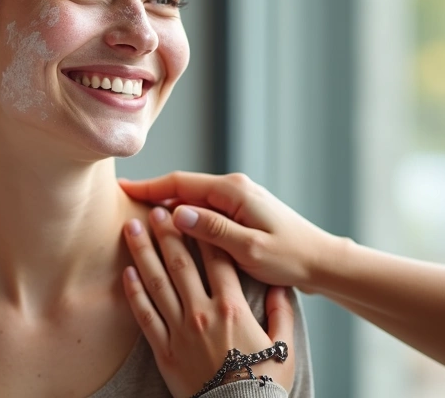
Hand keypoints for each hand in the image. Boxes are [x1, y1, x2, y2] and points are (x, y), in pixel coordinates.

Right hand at [121, 172, 344, 292]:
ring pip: (193, 197)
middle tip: (122, 202)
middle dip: (152, 193)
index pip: (180, 184)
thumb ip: (212, 229)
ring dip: (167, 204)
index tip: (123, 189)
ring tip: (140, 214)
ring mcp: (238, 198)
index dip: (149, 187)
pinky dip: (184, 214)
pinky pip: (205, 207)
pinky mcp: (241, 211)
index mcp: (233, 191)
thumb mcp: (248, 247)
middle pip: (183, 187)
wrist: (322, 261)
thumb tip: (175, 213)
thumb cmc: (290, 257)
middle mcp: (234, 188)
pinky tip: (172, 226)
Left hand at [122, 207, 295, 395]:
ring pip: (157, 283)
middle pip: (181, 263)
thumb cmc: (264, 384)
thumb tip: (281, 287)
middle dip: (166, 232)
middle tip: (155, 210)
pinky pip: (145, 316)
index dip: (203, 232)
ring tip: (132, 227)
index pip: (217, 260)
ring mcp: (181, 330)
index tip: (192, 211)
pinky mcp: (164, 350)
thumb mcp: (284, 346)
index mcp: (233, 308)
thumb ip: (282, 312)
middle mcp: (203, 313)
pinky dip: (134, 292)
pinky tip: (126, 272)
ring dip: (143, 252)